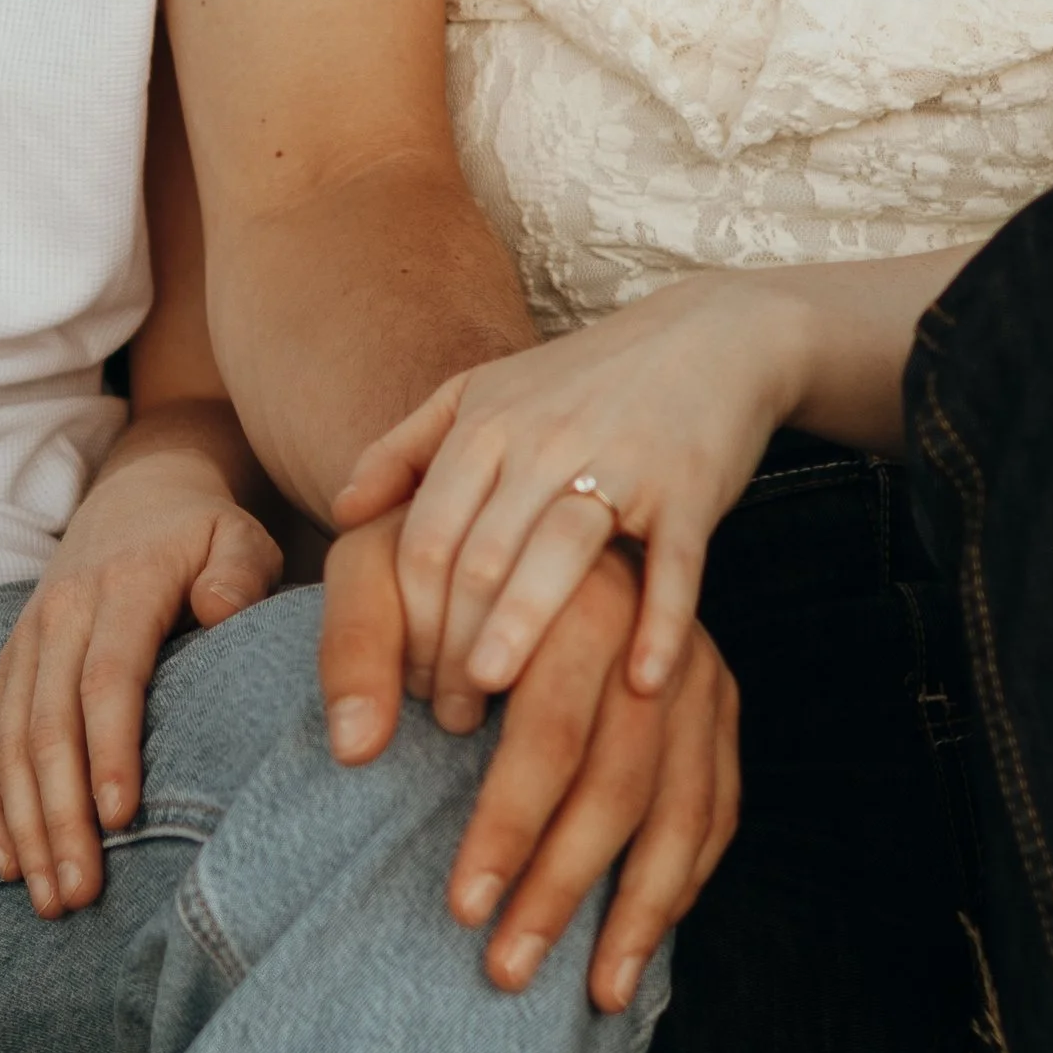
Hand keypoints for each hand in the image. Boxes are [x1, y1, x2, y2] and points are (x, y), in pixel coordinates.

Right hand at [0, 422, 281, 917]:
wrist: (138, 492)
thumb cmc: (207, 534)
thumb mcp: (241, 535)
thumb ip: (240, 571)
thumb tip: (222, 610)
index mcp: (123, 586)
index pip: (108, 675)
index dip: (109, 747)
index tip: (119, 817)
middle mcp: (61, 613)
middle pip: (49, 723)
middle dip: (58, 815)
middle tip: (79, 893)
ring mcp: (27, 641)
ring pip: (10, 741)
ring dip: (23, 824)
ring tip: (49, 897)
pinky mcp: (10, 664)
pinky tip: (5, 859)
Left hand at [320, 514, 739, 1010]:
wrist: (502, 524)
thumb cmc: (426, 562)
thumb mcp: (371, 569)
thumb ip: (356, 647)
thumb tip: (354, 749)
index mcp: (577, 596)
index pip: (552, 726)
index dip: (510, 821)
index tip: (461, 904)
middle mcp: (652, 637)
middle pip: (621, 779)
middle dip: (564, 885)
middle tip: (503, 967)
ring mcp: (696, 675)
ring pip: (682, 808)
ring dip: (637, 910)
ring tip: (589, 992)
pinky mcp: (715, 708)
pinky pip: (716, 811)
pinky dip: (683, 883)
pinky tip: (636, 944)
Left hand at [332, 275, 811, 710]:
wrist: (711, 337)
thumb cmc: (584, 382)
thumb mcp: (484, 391)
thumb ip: (406, 447)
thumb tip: (341, 511)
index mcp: (488, 425)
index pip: (426, 535)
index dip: (407, 614)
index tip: (406, 678)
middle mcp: (546, 442)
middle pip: (481, 557)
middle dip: (454, 644)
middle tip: (448, 715)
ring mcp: (620, 464)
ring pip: (559, 555)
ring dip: (523, 630)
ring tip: (496, 697)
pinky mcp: (690, 488)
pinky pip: (672, 566)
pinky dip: (658, 626)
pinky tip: (639, 684)